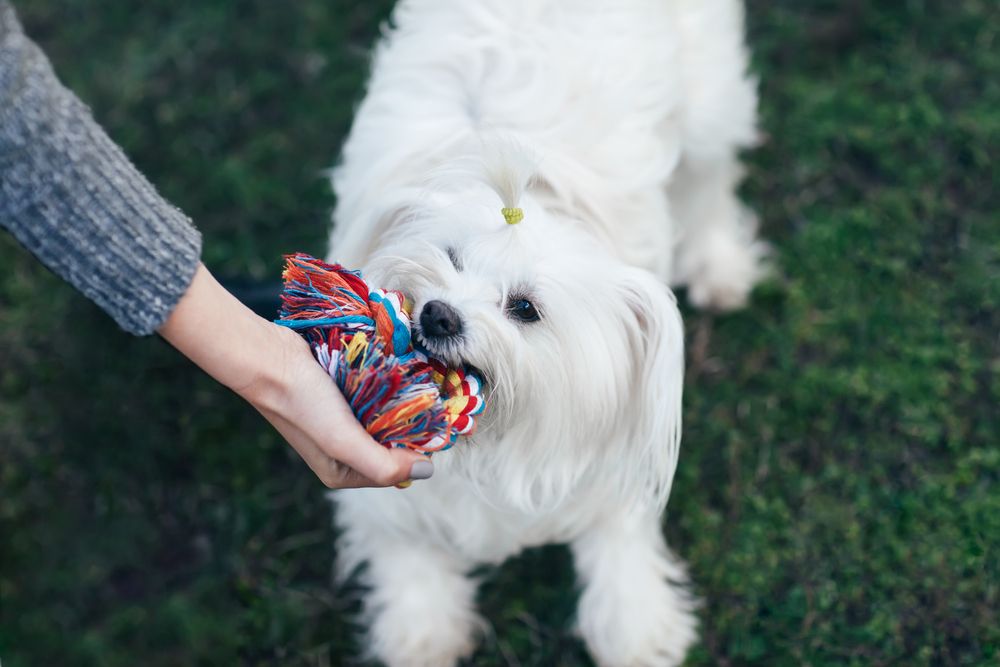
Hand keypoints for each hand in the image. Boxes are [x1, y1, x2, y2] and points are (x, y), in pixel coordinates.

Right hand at [159, 264, 432, 487]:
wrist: (268, 358)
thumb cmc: (303, 403)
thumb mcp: (344, 441)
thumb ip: (383, 464)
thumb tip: (426, 471)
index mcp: (342, 473)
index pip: (396, 470)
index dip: (419, 450)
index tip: (438, 424)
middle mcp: (342, 452)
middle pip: (392, 444)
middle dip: (412, 426)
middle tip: (433, 400)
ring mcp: (341, 423)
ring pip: (385, 418)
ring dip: (402, 404)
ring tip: (419, 386)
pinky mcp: (340, 396)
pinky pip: (373, 398)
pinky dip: (387, 388)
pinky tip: (397, 374)